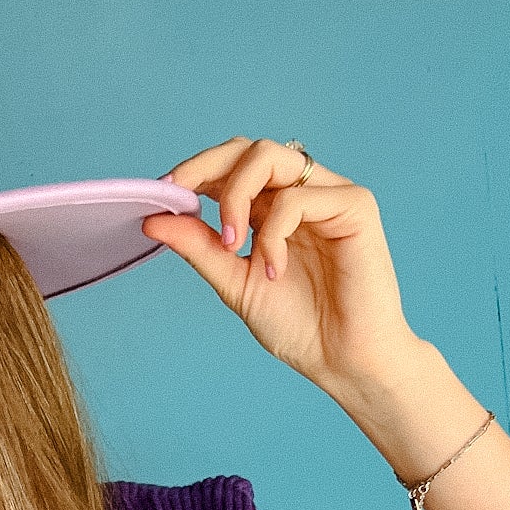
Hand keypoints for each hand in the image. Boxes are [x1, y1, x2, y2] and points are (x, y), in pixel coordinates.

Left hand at [141, 137, 422, 396]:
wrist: (343, 361)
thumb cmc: (298, 326)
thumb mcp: (234, 282)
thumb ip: (200, 248)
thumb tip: (153, 218)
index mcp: (274, 208)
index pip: (232, 165)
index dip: (195, 170)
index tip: (162, 192)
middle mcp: (303, 193)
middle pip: (249, 148)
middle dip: (207, 166)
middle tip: (179, 195)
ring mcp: (330, 195)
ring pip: (271, 157)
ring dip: (236, 197)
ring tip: (232, 246)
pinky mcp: (355, 205)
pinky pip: (298, 198)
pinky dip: (273, 233)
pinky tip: (275, 269)